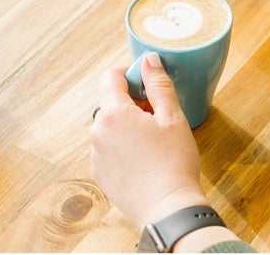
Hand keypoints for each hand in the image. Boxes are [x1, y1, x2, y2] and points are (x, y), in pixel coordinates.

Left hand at [90, 53, 206, 226]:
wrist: (167, 209)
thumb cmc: (173, 162)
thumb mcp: (172, 117)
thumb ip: (159, 85)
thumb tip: (149, 60)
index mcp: (114, 114)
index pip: (111, 78)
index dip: (130, 73)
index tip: (147, 80)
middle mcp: (97, 132)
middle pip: (110, 103)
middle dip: (132, 102)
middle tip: (159, 113)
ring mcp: (96, 155)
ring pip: (110, 127)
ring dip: (128, 125)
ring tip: (154, 139)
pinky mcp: (100, 174)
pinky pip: (109, 149)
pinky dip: (123, 146)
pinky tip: (145, 158)